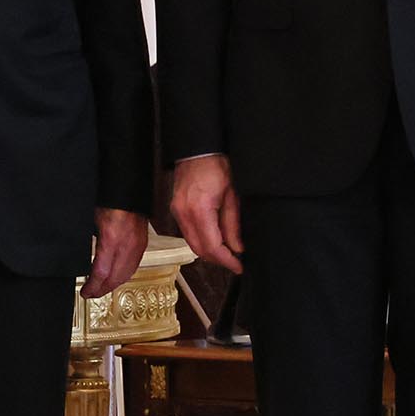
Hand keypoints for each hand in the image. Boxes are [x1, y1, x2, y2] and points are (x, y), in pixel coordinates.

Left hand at [83, 208, 150, 299]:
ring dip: (114, 284)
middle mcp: (127, 245)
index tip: (86, 292)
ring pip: (127, 274)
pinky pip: (133, 265)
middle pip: (115, 278)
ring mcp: (137, 246)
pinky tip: (117, 276)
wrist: (129, 190)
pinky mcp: (142, 243)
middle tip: (92, 294)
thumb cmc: (111, 200)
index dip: (93, 286)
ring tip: (103, 288)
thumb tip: (80, 258)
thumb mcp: (92, 221)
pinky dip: (124, 275)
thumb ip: (89, 242)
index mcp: (112, 240)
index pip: (102, 273)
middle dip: (103, 289)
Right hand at [170, 154, 243, 274]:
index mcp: (200, 210)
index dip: (227, 260)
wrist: (198, 150)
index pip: (212, 246)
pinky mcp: (176, 209)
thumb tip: (237, 247)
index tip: (238, 265)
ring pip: (192, 244)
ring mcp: (177, 212)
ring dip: (209, 252)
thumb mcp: (232, 195)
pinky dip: (201, 241)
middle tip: (235, 262)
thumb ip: (233, 224)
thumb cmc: (215, 165)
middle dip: (218, 260)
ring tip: (227, 253)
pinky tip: (214, 239)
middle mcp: (184, 213)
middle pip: (200, 249)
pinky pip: (187, 233)